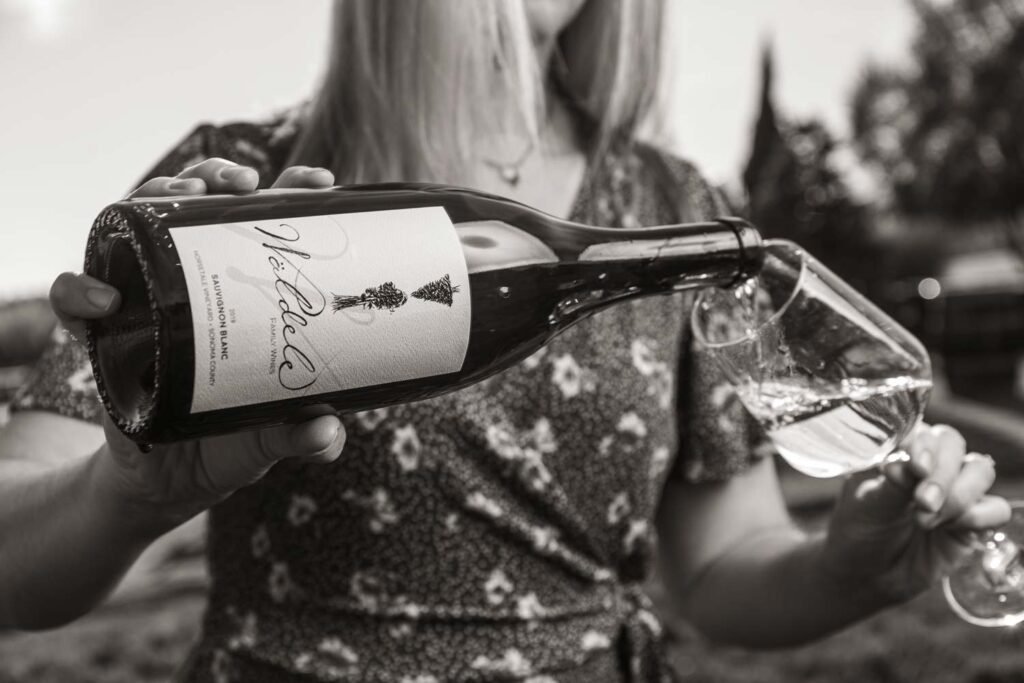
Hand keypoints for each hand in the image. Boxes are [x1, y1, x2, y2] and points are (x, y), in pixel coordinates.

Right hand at [51, 161, 343, 535]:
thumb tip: (327, 433)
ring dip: (155, 196)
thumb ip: (299, 436)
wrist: (165, 482)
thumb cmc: (228, 444)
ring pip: (141, 225)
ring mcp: (145, 298)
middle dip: (219, 178)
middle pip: (201, 207)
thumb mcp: (267, 439)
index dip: (291, 195)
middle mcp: (195, 283)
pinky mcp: (100, 330)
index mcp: (245, 295)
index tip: (320, 182)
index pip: (268, 230)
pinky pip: (74, 295)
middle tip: (244, 181)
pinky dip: (78, 290)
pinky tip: (103, 299)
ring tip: (182, 195)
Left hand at [820, 423, 1010, 603]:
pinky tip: (952, 528)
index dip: (925, 446)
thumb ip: (890, 485)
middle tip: (922, 502)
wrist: (868, 574)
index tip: (916, 467)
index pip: (922, 432)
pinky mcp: (974, 522)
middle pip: (954, 446)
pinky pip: (997, 508)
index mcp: (901, 451)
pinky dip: (979, 516)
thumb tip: (903, 466)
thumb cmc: (860, 528)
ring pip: (981, 471)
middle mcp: (931, 464)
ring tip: (925, 520)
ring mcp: (955, 490)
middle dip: (941, 475)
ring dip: (957, 495)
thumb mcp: (866, 504)